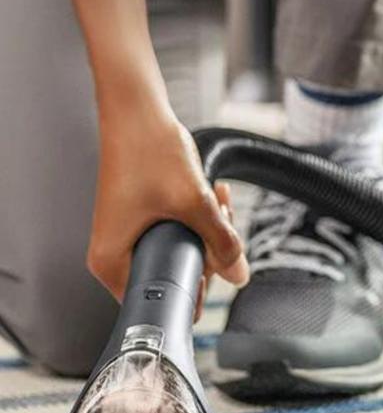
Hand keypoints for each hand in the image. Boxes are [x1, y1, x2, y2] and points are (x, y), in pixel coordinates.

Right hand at [88, 104, 248, 319]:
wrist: (137, 112)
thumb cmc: (147, 151)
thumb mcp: (194, 203)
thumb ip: (221, 243)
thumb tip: (240, 275)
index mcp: (112, 263)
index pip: (165, 300)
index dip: (199, 284)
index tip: (217, 259)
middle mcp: (116, 255)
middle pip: (178, 276)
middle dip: (210, 251)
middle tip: (222, 222)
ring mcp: (130, 239)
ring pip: (184, 252)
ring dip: (210, 231)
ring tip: (218, 200)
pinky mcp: (143, 223)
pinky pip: (180, 233)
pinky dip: (201, 219)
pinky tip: (214, 195)